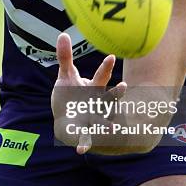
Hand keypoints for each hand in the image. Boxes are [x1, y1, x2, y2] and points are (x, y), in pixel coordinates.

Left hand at [51, 33, 126, 154]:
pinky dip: (83, 144)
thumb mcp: (66, 75)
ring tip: (112, 130)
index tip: (111, 56)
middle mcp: (97, 104)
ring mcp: (92, 118)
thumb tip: (63, 34)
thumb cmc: (70, 94)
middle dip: (114, 94)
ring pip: (102, 120)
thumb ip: (64, 56)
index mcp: (93, 88)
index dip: (106, 66)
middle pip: (107, 98)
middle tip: (123, 87)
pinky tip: (80, 151)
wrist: (69, 117)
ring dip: (106, 125)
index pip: (101, 76)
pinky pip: (85, 139)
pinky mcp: (84, 132)